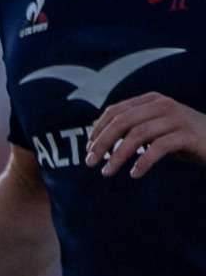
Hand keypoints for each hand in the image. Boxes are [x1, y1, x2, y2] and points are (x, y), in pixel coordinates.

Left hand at [88, 92, 205, 177]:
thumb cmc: (181, 137)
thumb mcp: (152, 129)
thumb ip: (129, 126)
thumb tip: (94, 130)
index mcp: (151, 101)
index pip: (115, 111)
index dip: (98, 131)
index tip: (88, 150)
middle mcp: (163, 105)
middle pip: (122, 122)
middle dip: (102, 143)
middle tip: (90, 163)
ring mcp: (176, 118)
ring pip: (138, 135)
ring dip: (118, 156)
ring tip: (107, 173)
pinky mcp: (188, 135)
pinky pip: (159, 147)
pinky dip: (143, 162)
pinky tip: (134, 174)